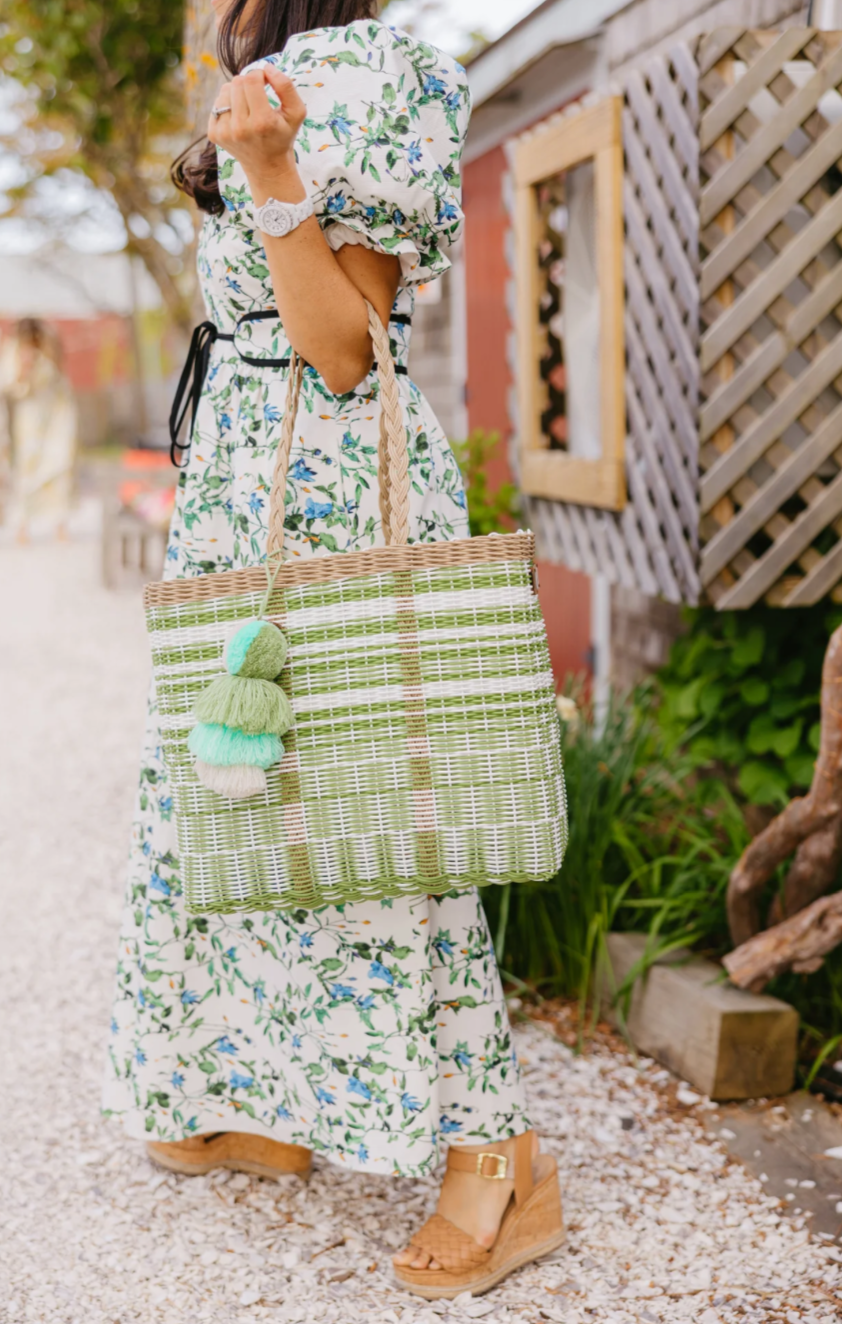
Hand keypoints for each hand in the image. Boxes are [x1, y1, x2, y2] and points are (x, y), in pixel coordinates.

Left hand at [208, 66, 306, 199]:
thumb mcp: (296, 113)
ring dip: (236, 92)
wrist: (267, 167)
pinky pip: (217, 103)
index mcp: (262, 122)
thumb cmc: (283, 136)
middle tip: (258, 96)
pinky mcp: (214, 135)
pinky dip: (227, 104)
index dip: (259, 74)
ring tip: (248, 107)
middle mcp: (241, 128)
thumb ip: (286, 86)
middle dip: (248, 83)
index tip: (265, 81)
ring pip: (225, 90)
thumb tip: (267, 68)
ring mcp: (225, 133)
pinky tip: (238, 117)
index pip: (251, 80)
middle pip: (237, 83)